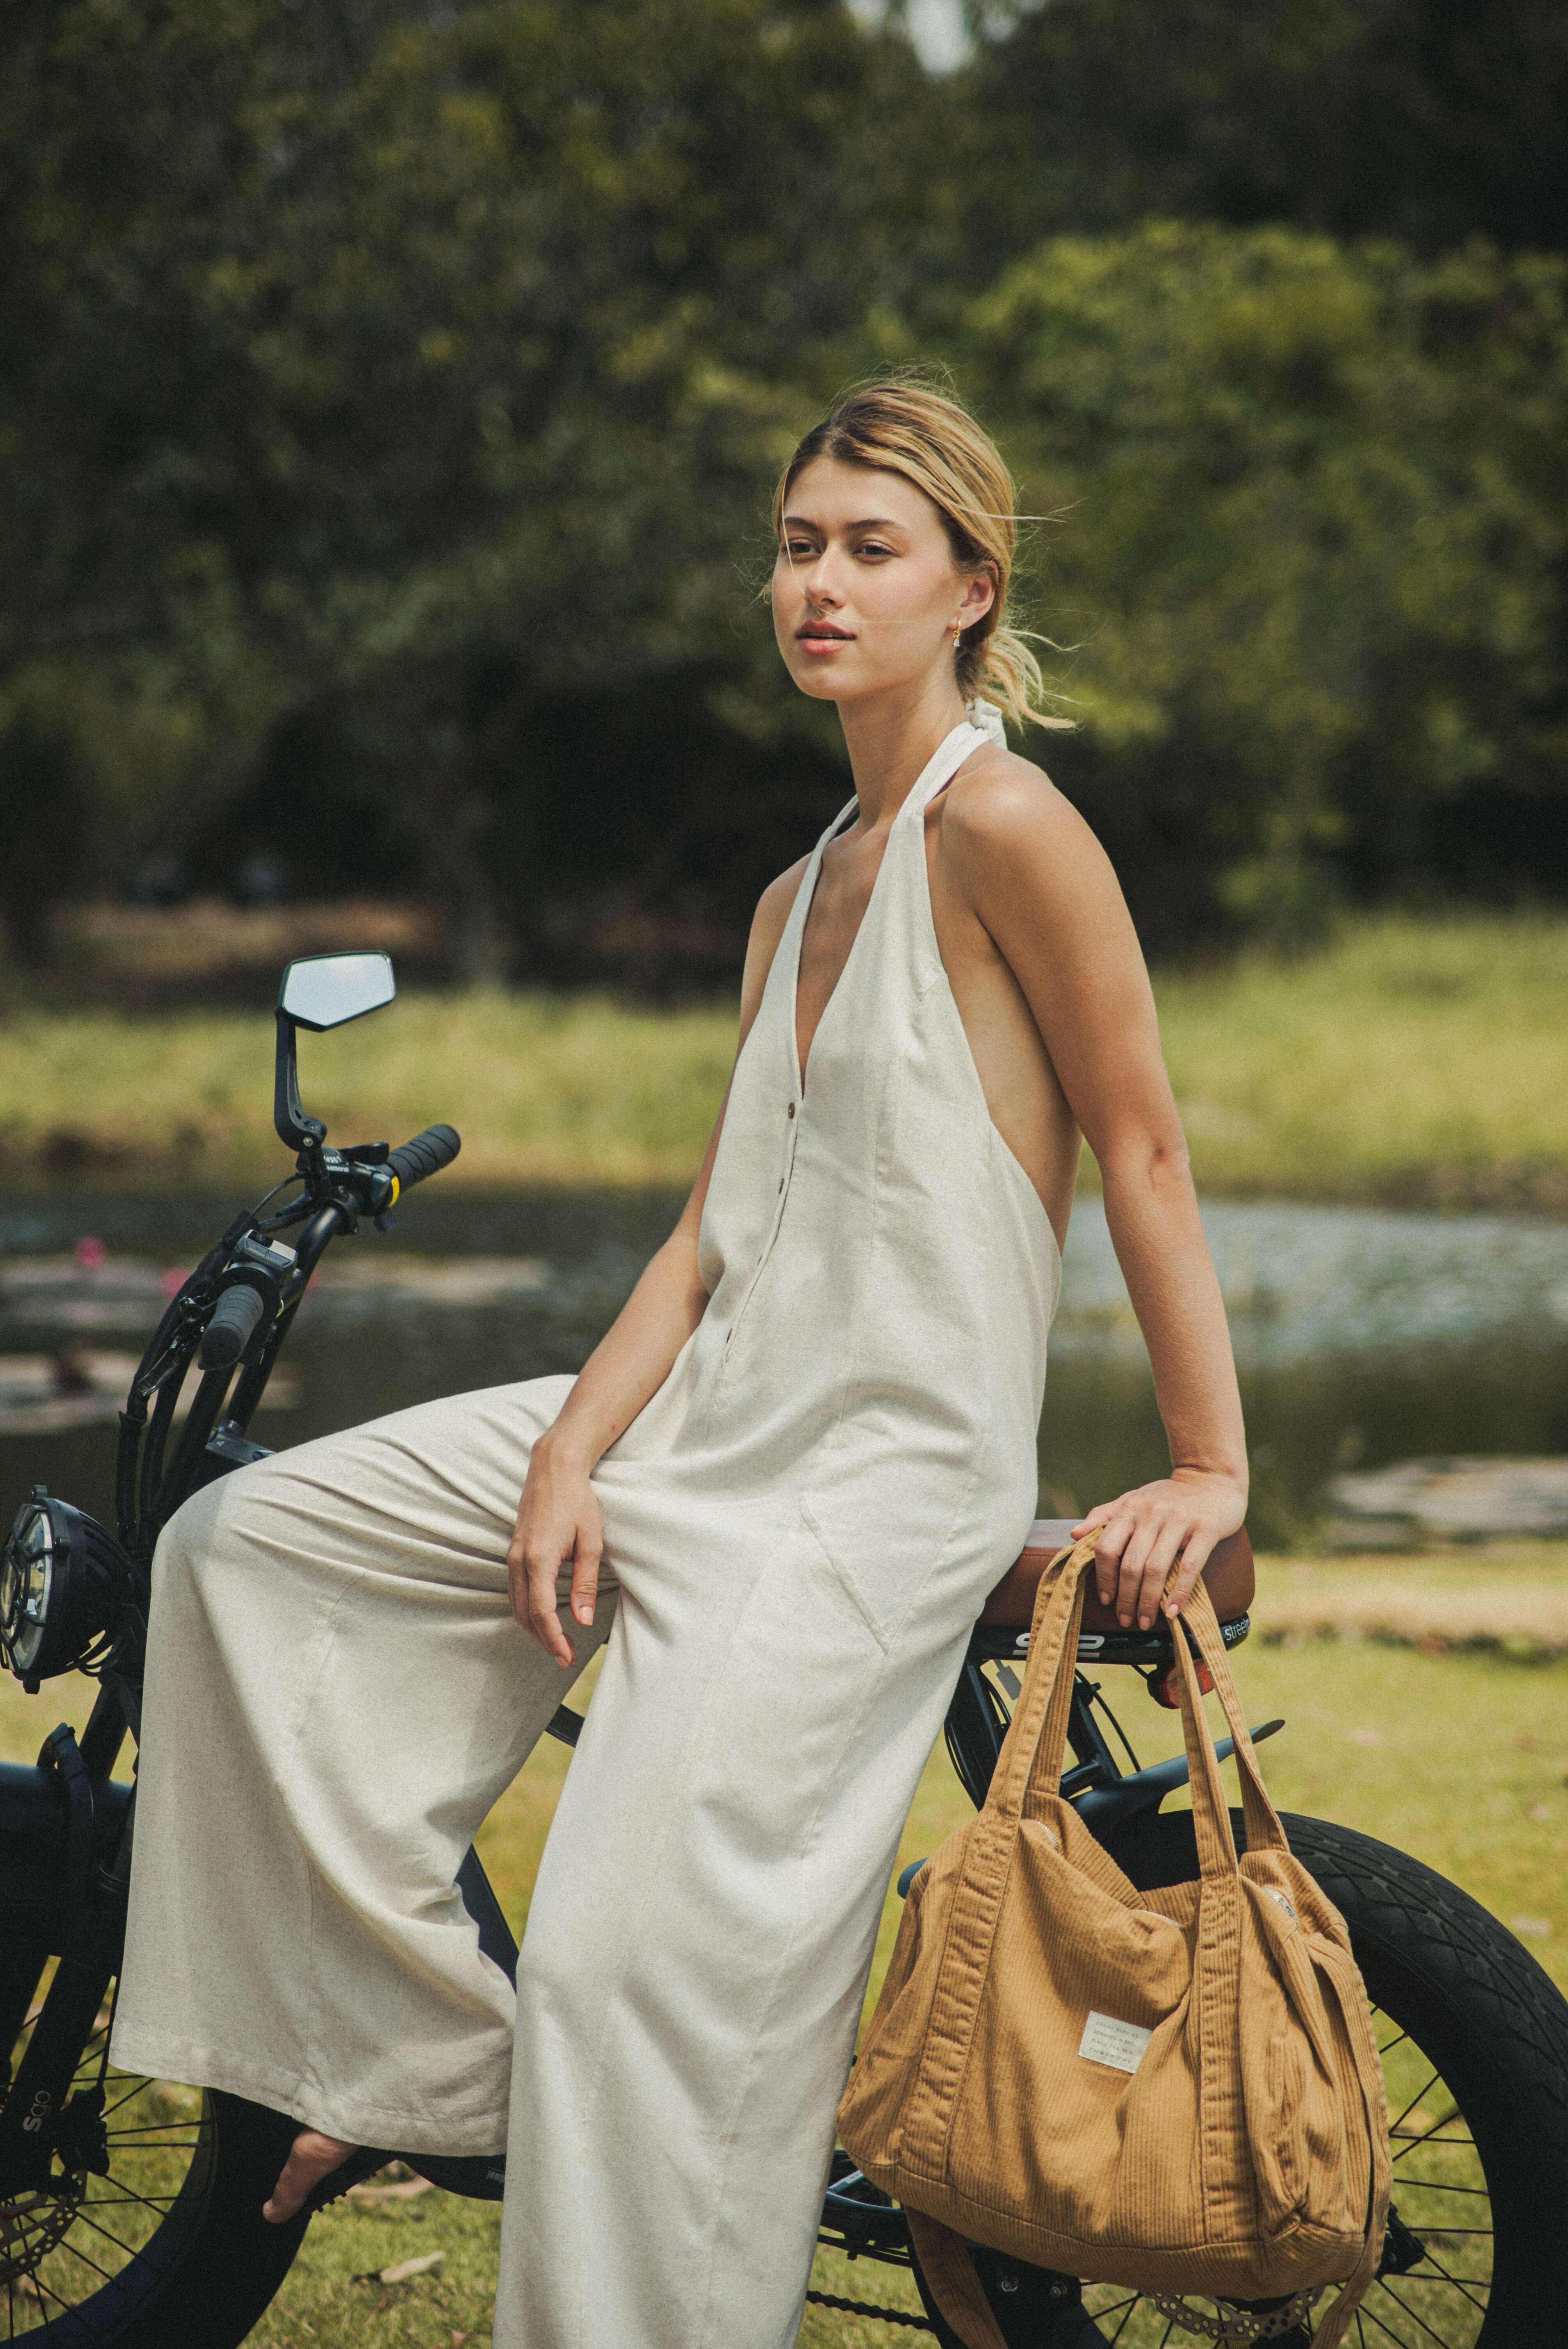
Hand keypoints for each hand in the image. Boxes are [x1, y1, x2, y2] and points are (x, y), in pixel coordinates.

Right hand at [507, 1430, 604, 1667]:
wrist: (553, 1468)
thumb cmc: (577, 1501)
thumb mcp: (591, 1542)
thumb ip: (586, 1583)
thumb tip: (583, 1620)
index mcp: (539, 1559)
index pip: (542, 1612)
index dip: (554, 1639)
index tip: (567, 1656)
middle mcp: (519, 1560)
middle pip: (525, 1614)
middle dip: (545, 1640)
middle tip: (566, 1657)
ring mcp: (513, 1555)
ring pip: (516, 1605)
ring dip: (535, 1628)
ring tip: (558, 1642)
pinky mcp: (513, 1551)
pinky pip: (515, 1591)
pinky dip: (528, 1610)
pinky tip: (544, 1616)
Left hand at [1073, 1470, 1244, 1630]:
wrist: (1211, 1478)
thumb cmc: (1169, 1496)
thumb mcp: (1133, 1499)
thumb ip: (1104, 1516)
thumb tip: (1073, 1534)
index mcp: (1130, 1508)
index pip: (1106, 1547)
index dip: (1104, 1577)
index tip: (1106, 1599)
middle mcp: (1151, 1514)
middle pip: (1130, 1564)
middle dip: (1125, 1598)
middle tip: (1126, 1619)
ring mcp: (1179, 1521)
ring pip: (1156, 1568)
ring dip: (1148, 1601)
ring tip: (1146, 1621)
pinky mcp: (1205, 1529)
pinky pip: (1189, 1566)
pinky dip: (1179, 1592)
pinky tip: (1172, 1611)